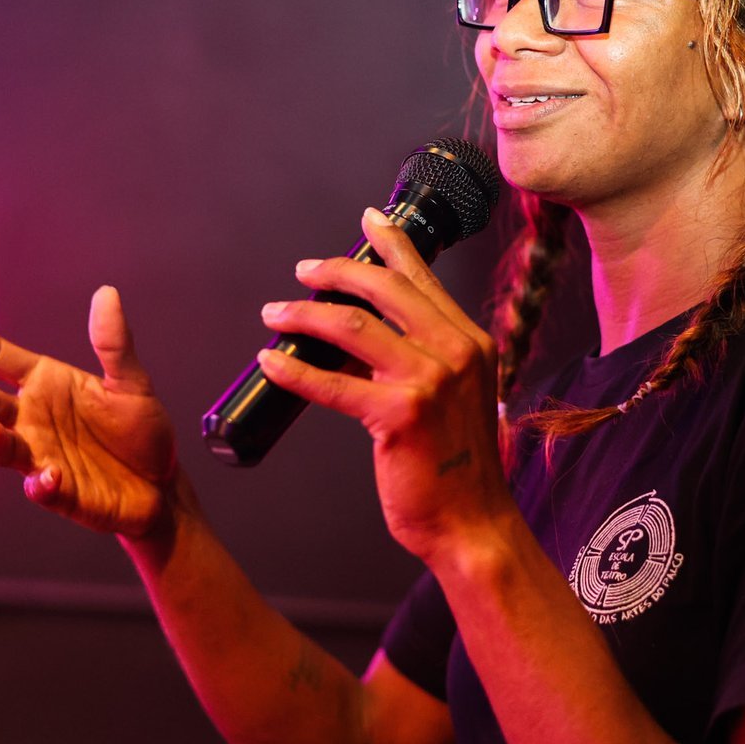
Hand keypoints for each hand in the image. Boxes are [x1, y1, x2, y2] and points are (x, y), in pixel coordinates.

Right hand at [0, 285, 174, 537]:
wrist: (160, 484)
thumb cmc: (139, 428)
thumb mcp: (131, 382)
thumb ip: (114, 344)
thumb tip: (107, 293)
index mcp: (45, 383)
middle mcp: (32, 419)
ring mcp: (40, 456)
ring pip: (4, 448)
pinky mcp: (58, 493)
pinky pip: (42, 488)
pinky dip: (42, 484)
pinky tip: (51, 476)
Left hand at [255, 208, 515, 563]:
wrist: (474, 523)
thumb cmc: (458, 469)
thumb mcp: (455, 397)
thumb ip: (423, 359)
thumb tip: (360, 335)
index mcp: (470, 343)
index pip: (422, 278)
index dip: (391, 244)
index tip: (369, 220)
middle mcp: (454, 352)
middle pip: (383, 289)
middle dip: (335, 272)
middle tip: (304, 273)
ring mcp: (429, 382)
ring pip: (351, 327)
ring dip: (303, 316)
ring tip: (275, 315)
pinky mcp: (399, 416)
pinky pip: (332, 383)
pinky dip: (294, 370)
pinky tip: (271, 362)